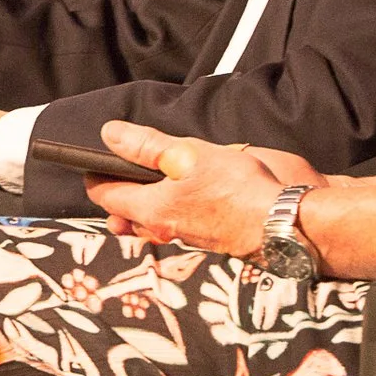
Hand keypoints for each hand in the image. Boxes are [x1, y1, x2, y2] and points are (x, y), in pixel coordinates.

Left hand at [84, 122, 328, 255]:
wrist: (285, 224)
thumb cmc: (238, 190)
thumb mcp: (188, 155)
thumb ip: (147, 146)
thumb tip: (110, 135)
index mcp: (153, 210)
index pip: (107, 196)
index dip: (95, 177)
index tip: (91, 164)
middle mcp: (165, 230)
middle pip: (127, 216)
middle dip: (117, 199)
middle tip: (113, 180)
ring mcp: (188, 239)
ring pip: (153, 225)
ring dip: (143, 208)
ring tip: (145, 189)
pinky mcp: (210, 240)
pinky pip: (178, 227)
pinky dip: (171, 213)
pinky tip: (184, 200)